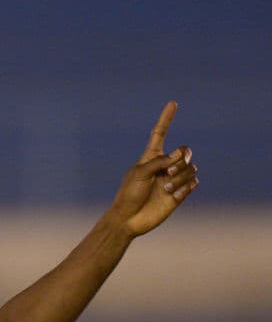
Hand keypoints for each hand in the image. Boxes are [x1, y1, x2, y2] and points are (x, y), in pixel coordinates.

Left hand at [108, 102, 198, 236]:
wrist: (129, 219)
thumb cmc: (129, 194)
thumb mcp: (140, 173)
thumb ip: (160, 161)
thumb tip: (180, 154)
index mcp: (151, 157)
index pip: (160, 134)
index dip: (166, 119)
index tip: (173, 103)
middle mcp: (164, 166)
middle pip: (185, 151)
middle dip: (181, 159)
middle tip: (169, 172)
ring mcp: (173, 179)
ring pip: (191, 168)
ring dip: (180, 177)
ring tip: (165, 189)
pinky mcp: (180, 193)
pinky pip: (193, 182)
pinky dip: (185, 187)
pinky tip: (173, 195)